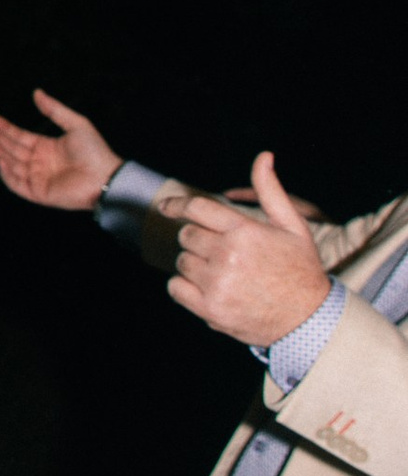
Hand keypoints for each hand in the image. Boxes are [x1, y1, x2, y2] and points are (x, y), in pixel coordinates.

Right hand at [0, 87, 120, 210]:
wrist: (105, 177)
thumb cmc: (94, 151)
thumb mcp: (75, 123)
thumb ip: (54, 109)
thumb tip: (37, 92)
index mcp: (47, 147)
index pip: (21, 137)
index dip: (6, 128)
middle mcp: (40, 162)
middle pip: (13, 149)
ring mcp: (38, 178)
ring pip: (12, 164)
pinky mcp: (39, 193)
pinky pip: (17, 184)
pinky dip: (7, 174)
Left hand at [170, 155, 330, 346]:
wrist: (309, 319)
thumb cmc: (301, 267)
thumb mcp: (293, 225)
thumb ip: (271, 190)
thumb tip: (264, 156)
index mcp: (245, 231)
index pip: (196, 208)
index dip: (176, 204)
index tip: (166, 207)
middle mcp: (228, 255)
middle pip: (187, 235)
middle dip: (198, 239)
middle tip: (220, 251)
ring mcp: (217, 283)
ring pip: (182, 261)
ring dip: (194, 264)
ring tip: (221, 272)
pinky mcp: (210, 309)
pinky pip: (176, 288)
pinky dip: (184, 287)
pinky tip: (207, 288)